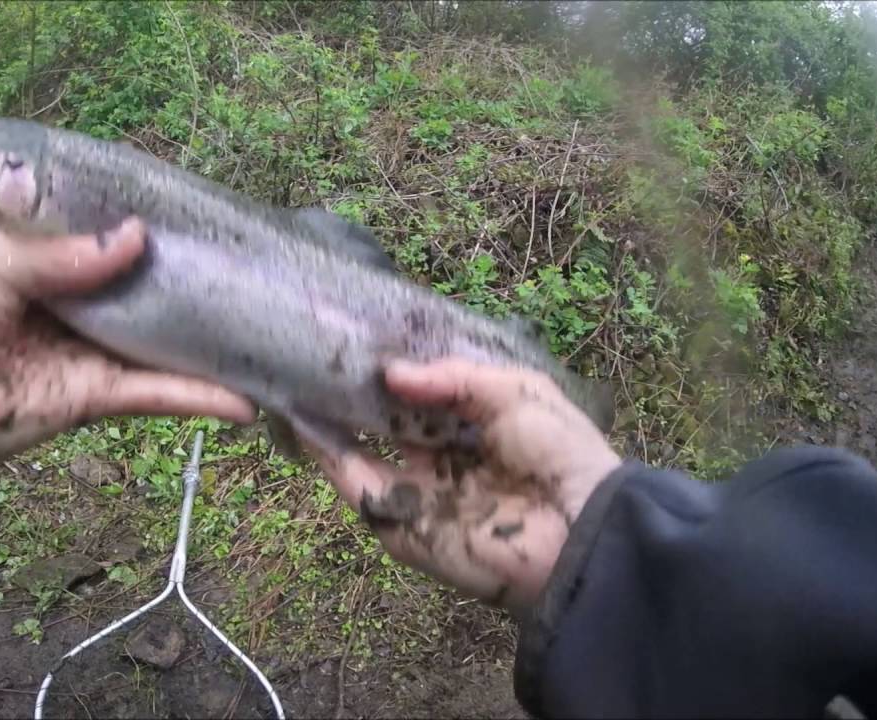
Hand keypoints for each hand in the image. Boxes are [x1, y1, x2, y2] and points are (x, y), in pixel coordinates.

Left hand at [0, 218, 255, 470]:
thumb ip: (69, 254)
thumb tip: (139, 237)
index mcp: (47, 271)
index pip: (109, 251)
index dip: (150, 240)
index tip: (201, 226)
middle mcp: (76, 313)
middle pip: (146, 300)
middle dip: (192, 292)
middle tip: (248, 279)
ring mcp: (90, 357)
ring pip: (162, 349)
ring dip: (210, 351)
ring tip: (265, 341)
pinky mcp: (95, 399)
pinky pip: (154, 394)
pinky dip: (198, 398)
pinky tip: (243, 401)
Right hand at [302, 358, 619, 611]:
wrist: (580, 527)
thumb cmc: (559, 452)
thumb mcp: (514, 392)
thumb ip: (453, 377)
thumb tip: (391, 373)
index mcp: (473, 427)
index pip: (420, 397)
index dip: (390, 372)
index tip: (355, 337)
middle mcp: (441, 460)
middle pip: (384, 425)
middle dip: (352, 394)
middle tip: (314, 353)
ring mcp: (421, 495)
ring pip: (362, 457)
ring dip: (330, 424)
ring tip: (296, 380)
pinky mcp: (405, 528)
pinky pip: (362, 493)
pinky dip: (331, 461)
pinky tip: (306, 424)